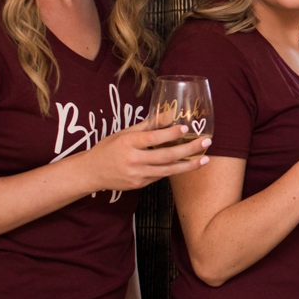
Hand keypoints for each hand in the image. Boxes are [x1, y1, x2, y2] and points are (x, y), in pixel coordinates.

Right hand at [85, 120, 205, 194]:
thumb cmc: (108, 148)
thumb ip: (147, 125)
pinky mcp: (139, 185)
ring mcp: (137, 175)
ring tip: (205, 159)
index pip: (152, 138)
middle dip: (188, 150)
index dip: (169, 134)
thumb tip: (167, 114)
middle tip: (205, 142)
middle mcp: (133, 160)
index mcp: (127, 143)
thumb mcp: (124, 133)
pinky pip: (160, 176)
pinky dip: (173, 170)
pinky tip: (187, 164)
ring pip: (167, 170)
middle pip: (165, 156)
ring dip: (188, 165)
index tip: (185, 129)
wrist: (92, 172)